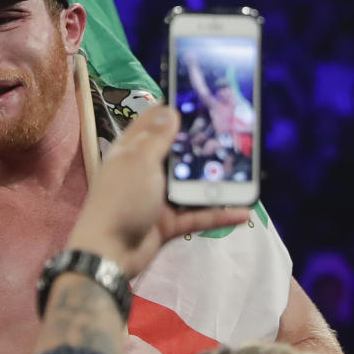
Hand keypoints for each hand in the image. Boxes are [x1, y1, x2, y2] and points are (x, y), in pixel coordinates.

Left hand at [69, 105, 249, 279]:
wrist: (109, 253)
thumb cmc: (121, 200)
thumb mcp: (139, 162)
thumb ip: (157, 138)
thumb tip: (171, 109)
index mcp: (132, 151)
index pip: (152, 123)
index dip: (174, 110)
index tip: (201, 100)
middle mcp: (145, 171)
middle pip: (177, 154)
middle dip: (202, 146)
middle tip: (234, 134)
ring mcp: (157, 197)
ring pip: (190, 185)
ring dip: (214, 181)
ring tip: (244, 171)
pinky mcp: (168, 222)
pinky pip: (197, 215)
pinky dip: (218, 214)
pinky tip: (243, 212)